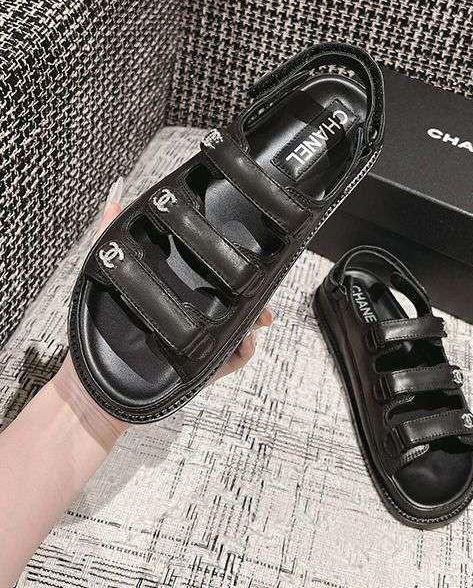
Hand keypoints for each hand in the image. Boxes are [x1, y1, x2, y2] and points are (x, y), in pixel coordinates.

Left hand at [53, 182, 272, 437]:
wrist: (96, 385)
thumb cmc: (100, 330)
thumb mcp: (105, 279)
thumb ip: (108, 239)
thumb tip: (114, 202)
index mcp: (179, 290)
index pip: (214, 272)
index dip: (237, 264)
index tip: (252, 260)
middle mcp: (196, 312)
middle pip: (237, 299)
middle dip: (256, 297)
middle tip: (261, 300)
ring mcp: (204, 340)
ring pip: (243, 326)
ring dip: (254, 322)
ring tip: (251, 324)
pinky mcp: (207, 366)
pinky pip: (238, 357)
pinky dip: (246, 350)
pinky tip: (241, 344)